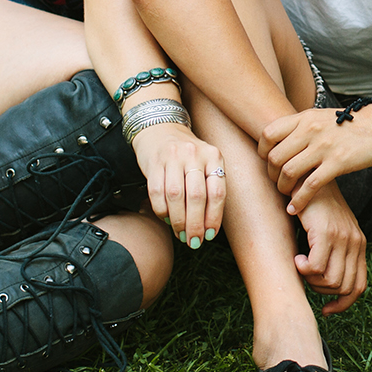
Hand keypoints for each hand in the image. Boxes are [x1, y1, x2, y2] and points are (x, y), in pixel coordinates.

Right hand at [132, 120, 224, 247]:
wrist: (160, 129)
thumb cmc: (188, 156)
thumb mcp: (206, 163)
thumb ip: (211, 188)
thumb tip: (208, 228)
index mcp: (213, 156)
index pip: (217, 192)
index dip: (214, 217)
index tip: (210, 235)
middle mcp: (194, 154)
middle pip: (196, 197)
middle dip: (195, 224)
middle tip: (194, 241)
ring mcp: (172, 157)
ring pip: (175, 197)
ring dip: (178, 221)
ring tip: (181, 234)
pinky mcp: (153, 163)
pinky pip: (157, 193)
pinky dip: (162, 211)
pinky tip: (167, 219)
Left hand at [259, 103, 371, 212]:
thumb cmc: (352, 124)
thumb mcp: (322, 117)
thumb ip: (302, 127)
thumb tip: (281, 142)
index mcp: (305, 118)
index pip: (268, 134)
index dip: (262, 152)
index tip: (268, 163)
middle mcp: (310, 130)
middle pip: (275, 156)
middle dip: (271, 174)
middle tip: (278, 182)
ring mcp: (324, 146)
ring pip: (288, 171)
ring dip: (283, 188)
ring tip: (287, 194)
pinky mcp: (338, 163)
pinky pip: (310, 186)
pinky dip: (299, 200)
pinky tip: (296, 208)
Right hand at [292, 186, 367, 314]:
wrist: (308, 178)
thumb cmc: (314, 207)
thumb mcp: (330, 232)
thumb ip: (333, 253)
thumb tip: (324, 284)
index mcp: (359, 244)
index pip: (359, 286)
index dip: (343, 304)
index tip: (326, 309)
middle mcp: (356, 242)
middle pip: (345, 288)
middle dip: (323, 292)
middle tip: (307, 279)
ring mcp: (343, 238)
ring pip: (331, 281)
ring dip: (313, 282)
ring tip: (301, 266)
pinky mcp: (326, 233)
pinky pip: (317, 267)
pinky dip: (304, 270)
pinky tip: (296, 259)